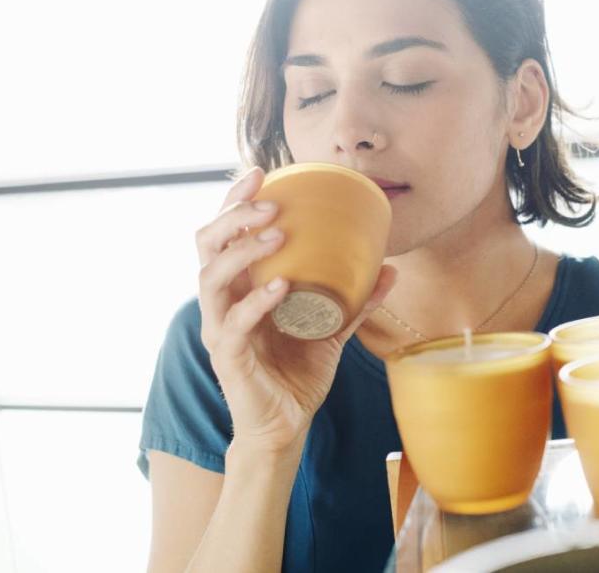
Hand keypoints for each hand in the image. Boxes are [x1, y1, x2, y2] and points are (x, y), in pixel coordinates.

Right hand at [194, 167, 396, 454]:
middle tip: (270, 201)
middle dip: (233, 215)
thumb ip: (356, 300)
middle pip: (207, 245)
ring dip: (241, 250)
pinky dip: (256, 302)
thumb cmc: (299, 372)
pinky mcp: (228, 358)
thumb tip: (391, 268)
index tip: (260, 172)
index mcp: (240, 287)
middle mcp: (222, 303)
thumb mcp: (332, 329)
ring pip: (211, 278)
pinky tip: (281, 286)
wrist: (286, 426)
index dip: (235, 200)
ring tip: (276, 233)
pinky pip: (235, 324)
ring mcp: (220, 329)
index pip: (224, 233)